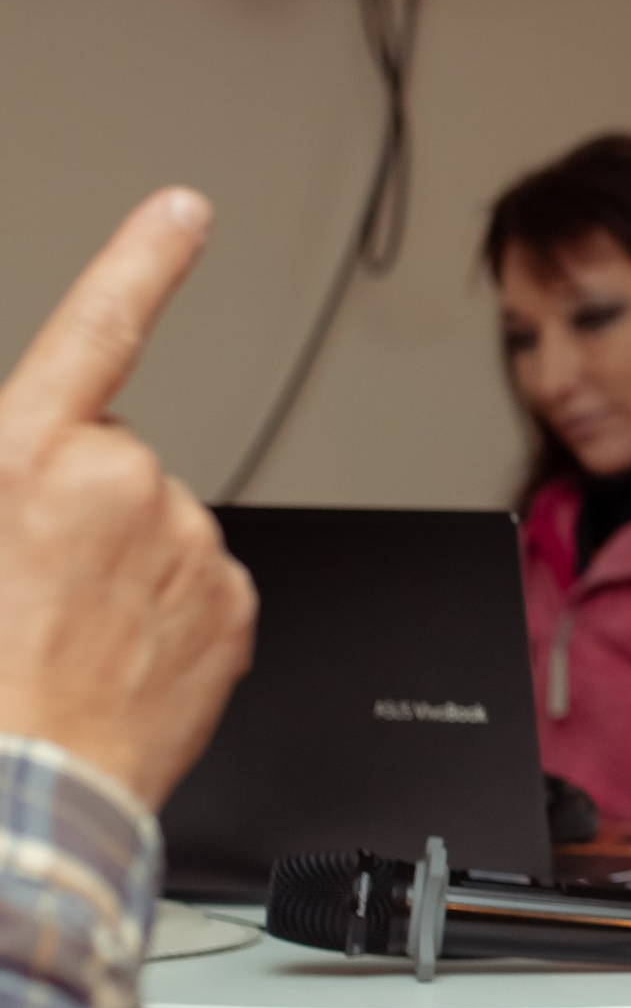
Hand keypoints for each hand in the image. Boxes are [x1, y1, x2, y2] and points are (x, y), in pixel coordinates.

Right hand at [0, 194, 255, 807]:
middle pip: (110, 464)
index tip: (184, 210)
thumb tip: (34, 471)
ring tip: (65, 644)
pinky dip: (164, 620)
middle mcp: (122, 484)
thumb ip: (14, 471)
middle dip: (79, 512)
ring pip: (154, 534)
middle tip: (27, 595)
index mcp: (30, 457)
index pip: (96, 328)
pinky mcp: (232, 609)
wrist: (18, 797)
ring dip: (120, 572)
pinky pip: (197, 590)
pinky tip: (116, 666)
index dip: (142, 261)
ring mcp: (187, 546)